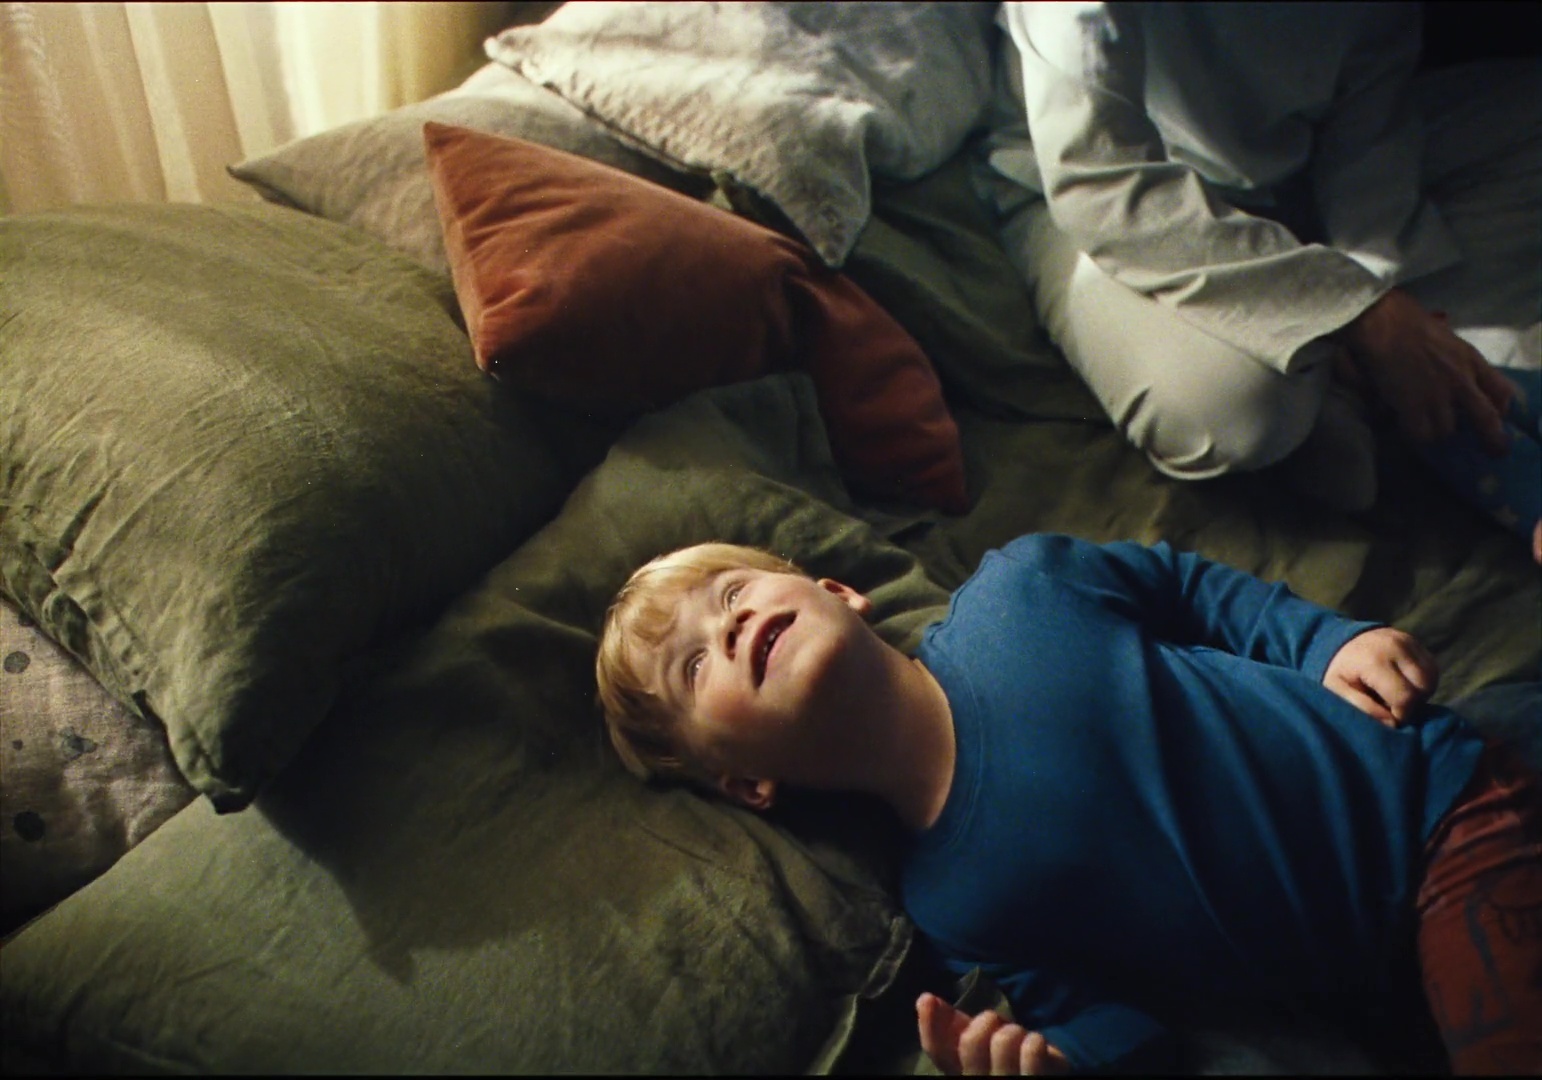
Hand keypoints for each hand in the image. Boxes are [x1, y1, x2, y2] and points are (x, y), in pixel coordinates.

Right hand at [917, 992, 1070, 1074]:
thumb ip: (954, 1026)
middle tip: (999, 1026)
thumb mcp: (980, 1043)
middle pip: (971, 1041)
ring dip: (1015, 1031)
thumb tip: (925, 998)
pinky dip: (1035, 1040)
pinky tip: (1037, 1049)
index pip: (937, 1052)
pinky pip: (1031, 1050)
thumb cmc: (1009, 1058)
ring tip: (1021, 1042)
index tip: (927, 998)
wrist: (1044, 1074)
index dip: (929, 1025)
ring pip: (1003, 1041)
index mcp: (962, 1072)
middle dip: (987, 1021)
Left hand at [1323, 627, 1438, 726]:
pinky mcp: (1416, 642)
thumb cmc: (1339, 670)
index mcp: (1375, 660)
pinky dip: (1423, 682)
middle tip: (1392, 705)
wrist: (1341, 641)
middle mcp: (1396, 647)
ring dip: (1420, 693)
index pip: (1405, 697)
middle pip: (1424, 687)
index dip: (1401, 714)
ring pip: (1431, 679)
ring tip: (1397, 695)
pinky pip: (1432, 669)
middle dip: (1412, 704)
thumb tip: (1392, 724)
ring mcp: (1409, 642)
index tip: (1388, 716)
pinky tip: (1405, 684)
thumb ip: (1362, 707)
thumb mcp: (1337, 690)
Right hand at [1339, 289, 1514, 454]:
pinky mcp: (1413, 405)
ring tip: (1424, 428)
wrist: (1385, 323)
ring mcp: (1438, 395)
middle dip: (1492, 440)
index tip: (1497, 417)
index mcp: (1471, 360)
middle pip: (1486, 419)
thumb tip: (1453, 382)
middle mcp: (1461, 380)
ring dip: (1436, 433)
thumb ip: (1456, 361)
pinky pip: (1420, 433)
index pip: (1501, 391)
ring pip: (1446, 431)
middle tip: (1492, 452)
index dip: (1502, 409)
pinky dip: (1413, 434)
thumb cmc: (1409, 322)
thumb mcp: (1448, 339)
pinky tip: (1405, 428)